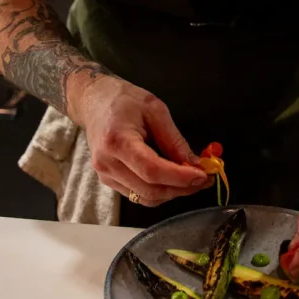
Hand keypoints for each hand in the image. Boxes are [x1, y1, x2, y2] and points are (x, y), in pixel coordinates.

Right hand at [70, 73, 210, 206]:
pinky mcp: (109, 181)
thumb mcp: (154, 109)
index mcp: (118, 141)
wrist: (93, 101)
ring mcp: (106, 175)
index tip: (203, 174)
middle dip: (182, 188)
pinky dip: (160, 191)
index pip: (152, 170)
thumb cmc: (123, 100)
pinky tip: (173, 179)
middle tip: (205, 179)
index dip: (180, 177)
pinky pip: (138, 194)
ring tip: (192, 179)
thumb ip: (174, 140)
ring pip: (145, 198)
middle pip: (150, 190)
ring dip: (173, 192)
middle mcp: (108, 164)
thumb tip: (195, 164)